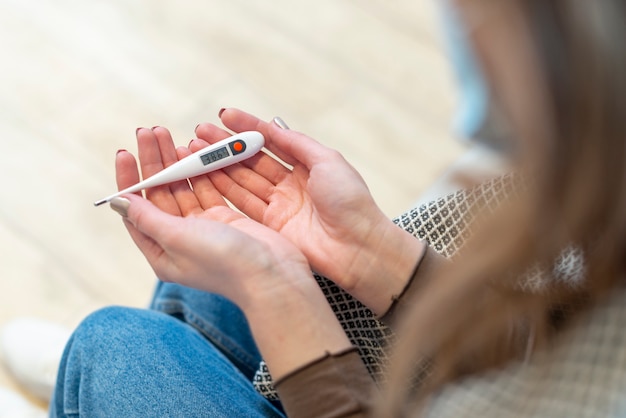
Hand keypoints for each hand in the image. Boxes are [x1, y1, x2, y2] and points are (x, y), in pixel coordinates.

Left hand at [114, 127, 310, 303]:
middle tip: (148, 132)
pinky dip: (200, 170)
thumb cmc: (225, 263)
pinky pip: (207, 188)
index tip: (126, 152)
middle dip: (152, 163)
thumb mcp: (178, 238)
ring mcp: (203, 228)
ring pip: (183, 188)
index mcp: (161, 251)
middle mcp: (179, 240)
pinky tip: (193, 150)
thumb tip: (118, 201)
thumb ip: (148, 217)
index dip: (129, 180)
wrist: (272, 275)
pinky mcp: (225, 219)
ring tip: (167, 134)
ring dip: (175, 162)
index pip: (136, 210)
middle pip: (159, 194)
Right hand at [196, 109, 424, 314]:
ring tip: (193, 149)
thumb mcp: (328, 161)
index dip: (247, 127)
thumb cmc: (350, 200)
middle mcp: (289, 184)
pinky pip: (241, 204)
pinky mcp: (269, 227)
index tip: (224, 115)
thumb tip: (272, 126)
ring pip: (241, 180)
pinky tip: (204, 175)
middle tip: (198, 132)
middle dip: (225, 145)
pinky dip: (222, 189)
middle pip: (251, 160)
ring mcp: (278, 206)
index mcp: (307, 165)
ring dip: (218, 165)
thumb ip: (298, 143)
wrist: (358, 246)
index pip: (271, 140)